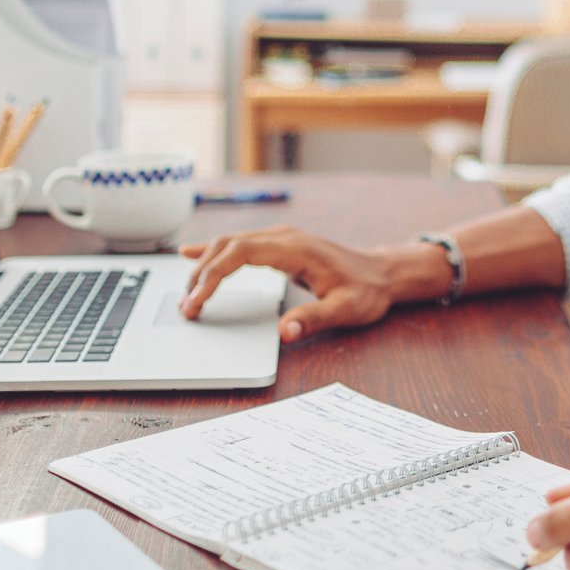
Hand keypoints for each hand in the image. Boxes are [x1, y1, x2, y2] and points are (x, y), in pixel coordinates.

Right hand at [178, 226, 442, 341]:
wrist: (383, 273)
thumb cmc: (367, 290)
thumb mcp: (345, 309)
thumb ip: (314, 319)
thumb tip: (284, 332)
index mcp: (295, 248)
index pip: (240, 253)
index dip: (213, 275)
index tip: (197, 300)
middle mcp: (284, 237)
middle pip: (227, 245)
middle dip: (201, 274)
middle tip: (186, 307)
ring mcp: (281, 238)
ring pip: (230, 242)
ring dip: (205, 265)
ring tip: (187, 294)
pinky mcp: (280, 245)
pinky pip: (239, 244)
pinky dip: (213, 251)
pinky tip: (191, 254)